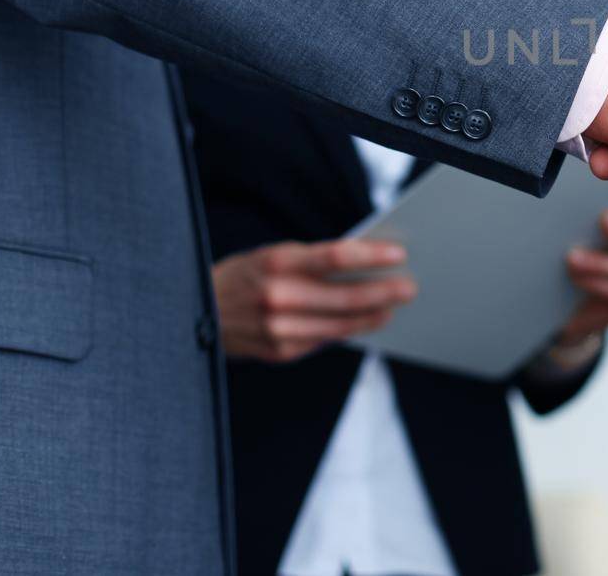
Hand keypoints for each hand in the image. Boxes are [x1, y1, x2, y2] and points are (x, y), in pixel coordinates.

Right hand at [212, 239, 416, 361]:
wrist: (198, 312)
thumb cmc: (246, 276)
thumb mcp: (273, 255)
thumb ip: (314, 259)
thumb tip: (365, 264)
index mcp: (277, 262)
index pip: (336, 257)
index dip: (372, 256)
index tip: (399, 255)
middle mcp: (277, 296)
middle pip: (346, 296)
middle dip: (384, 292)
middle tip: (409, 288)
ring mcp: (278, 329)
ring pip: (341, 325)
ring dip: (372, 316)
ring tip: (392, 307)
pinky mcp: (280, 352)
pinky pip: (325, 341)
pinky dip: (348, 331)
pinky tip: (364, 322)